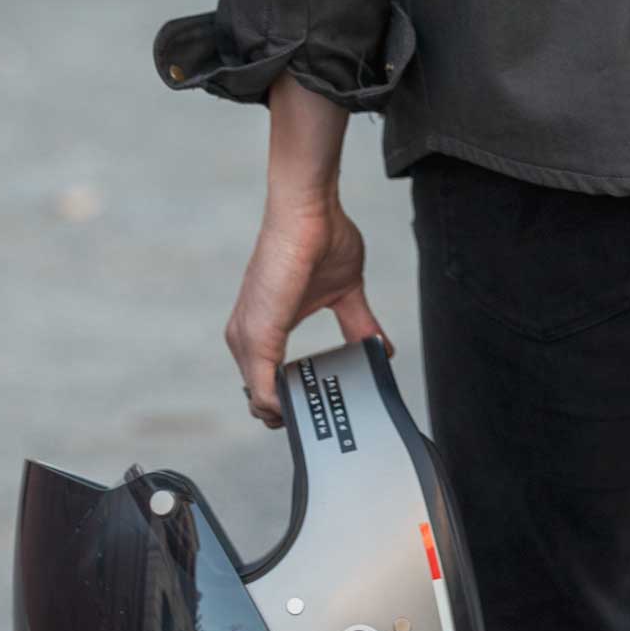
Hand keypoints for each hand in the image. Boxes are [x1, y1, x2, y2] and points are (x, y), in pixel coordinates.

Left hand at [225, 78, 386, 426]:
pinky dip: (281, 405)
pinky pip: (262, 388)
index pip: (267, 380)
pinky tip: (302, 410)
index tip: (317, 407)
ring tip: (318, 419)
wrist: (309, 210)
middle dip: (290, 414)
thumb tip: (382, 348)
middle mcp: (247, 335)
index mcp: (264, 328)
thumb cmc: (323, 236)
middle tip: (322, 420)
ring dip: (288, 413)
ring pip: (260, 398)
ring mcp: (247, 337)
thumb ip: (359, 323)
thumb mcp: (347, 291)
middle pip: (261, 397)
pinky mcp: (256, 335)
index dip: (290, 399)